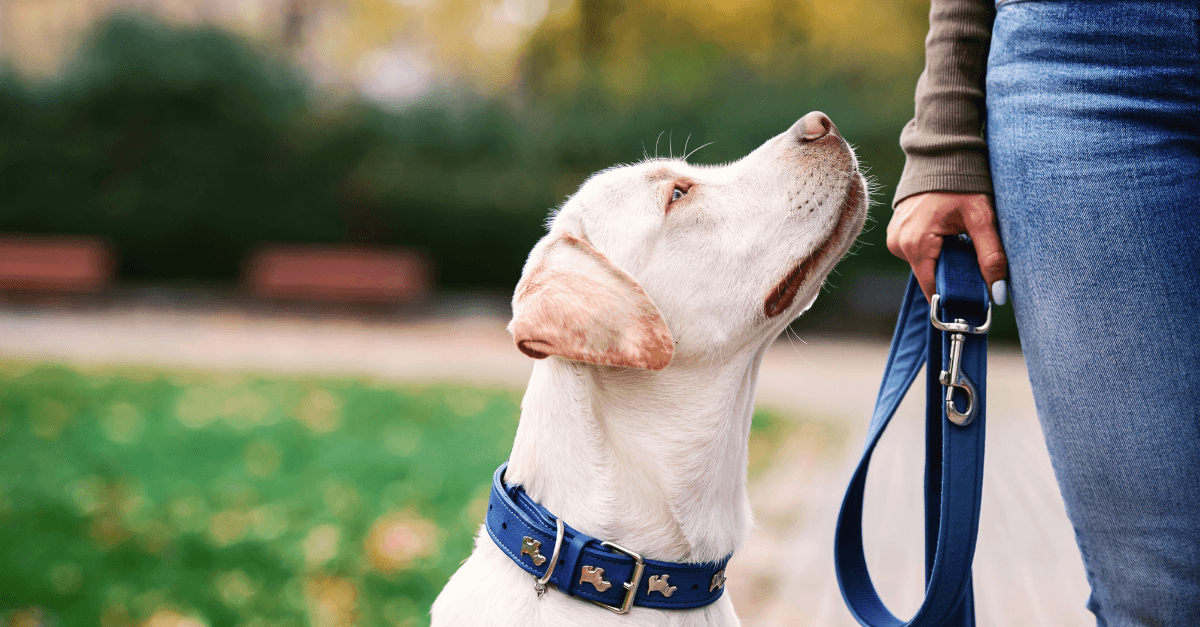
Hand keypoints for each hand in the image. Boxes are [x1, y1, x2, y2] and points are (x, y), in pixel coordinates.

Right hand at [887, 192, 1007, 302]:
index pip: (932, 288)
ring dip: (944, 260)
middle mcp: (899, 244)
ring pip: (924, 264)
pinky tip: (947, 234)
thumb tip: (997, 292)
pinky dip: (934, 249)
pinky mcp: (896, 232)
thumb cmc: (961, 183)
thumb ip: (991, 255)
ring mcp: (895, 238)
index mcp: (916, 244)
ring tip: (960, 240)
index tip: (973, 301)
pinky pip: (917, 252)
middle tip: (974, 260)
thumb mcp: (981, 218)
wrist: (941, 155)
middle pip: (929, 276)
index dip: (953, 297)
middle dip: (952, 274)